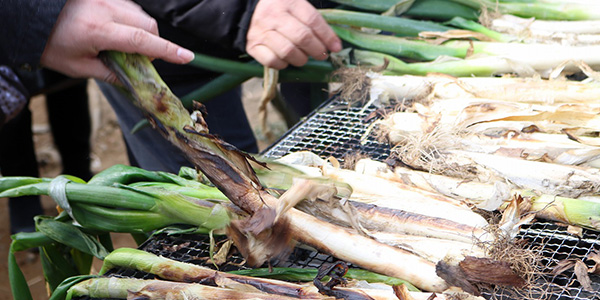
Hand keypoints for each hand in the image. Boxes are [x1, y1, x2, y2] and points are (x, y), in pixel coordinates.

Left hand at [41, 0, 194, 82]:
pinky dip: (130, 19)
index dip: (167, 50)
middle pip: (147, 24)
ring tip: (123, 43)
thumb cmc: (50, 43)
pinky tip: (115, 29)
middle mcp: (104, 9)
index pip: (141, 40)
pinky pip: (127, 6)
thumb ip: (108, 73)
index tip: (187, 57)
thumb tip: (133, 79)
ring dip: (141, 30)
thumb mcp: (76, 67)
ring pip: (139, 13)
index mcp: (98, 31)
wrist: (26, 15)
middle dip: (153, 41)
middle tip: (141, 58)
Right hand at [246, 0, 341, 69]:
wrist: (250, 11)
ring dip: (301, 59)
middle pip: (302, 37)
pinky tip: (287, 60)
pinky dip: (283, 64)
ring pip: (288, 51)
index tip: (335, 47)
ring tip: (304, 57)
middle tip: (321, 54)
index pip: (312, 20)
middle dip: (317, 50)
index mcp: (288, 2)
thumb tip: (333, 43)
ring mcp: (261, 32)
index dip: (327, 36)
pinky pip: (272, 61)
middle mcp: (274, 16)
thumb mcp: (296, 5)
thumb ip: (314, 21)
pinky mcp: (252, 46)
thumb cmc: (280, 10)